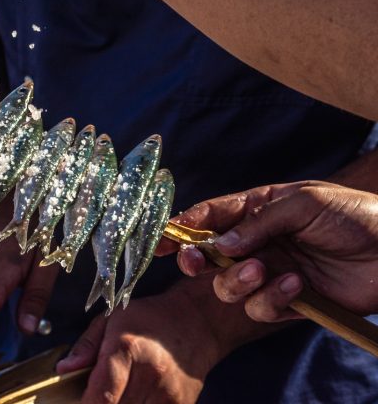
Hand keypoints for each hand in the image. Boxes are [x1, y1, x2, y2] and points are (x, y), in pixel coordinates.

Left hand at [56, 289, 221, 403]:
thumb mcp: (113, 319)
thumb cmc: (150, 318)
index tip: (75, 402)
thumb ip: (86, 346)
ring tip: (115, 396)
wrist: (196, 321)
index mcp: (127, 349)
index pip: (101, 396)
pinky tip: (131, 399)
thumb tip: (62, 370)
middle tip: (95, 396)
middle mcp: (149, 376)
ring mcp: (168, 397)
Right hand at [160, 181, 377, 321]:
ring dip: (237, 282)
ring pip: (229, 286)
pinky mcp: (289, 300)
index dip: (182, 227)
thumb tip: (219, 246)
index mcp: (257, 209)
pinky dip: (271, 299)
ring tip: (263, 271)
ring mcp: (271, 272)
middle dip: (197, 261)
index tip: (160, 240)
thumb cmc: (351, 213)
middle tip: (196, 264)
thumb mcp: (301, 203)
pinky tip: (296, 286)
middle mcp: (257, 242)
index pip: (210, 216)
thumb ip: (257, 223)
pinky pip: (262, 307)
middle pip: (210, 255)